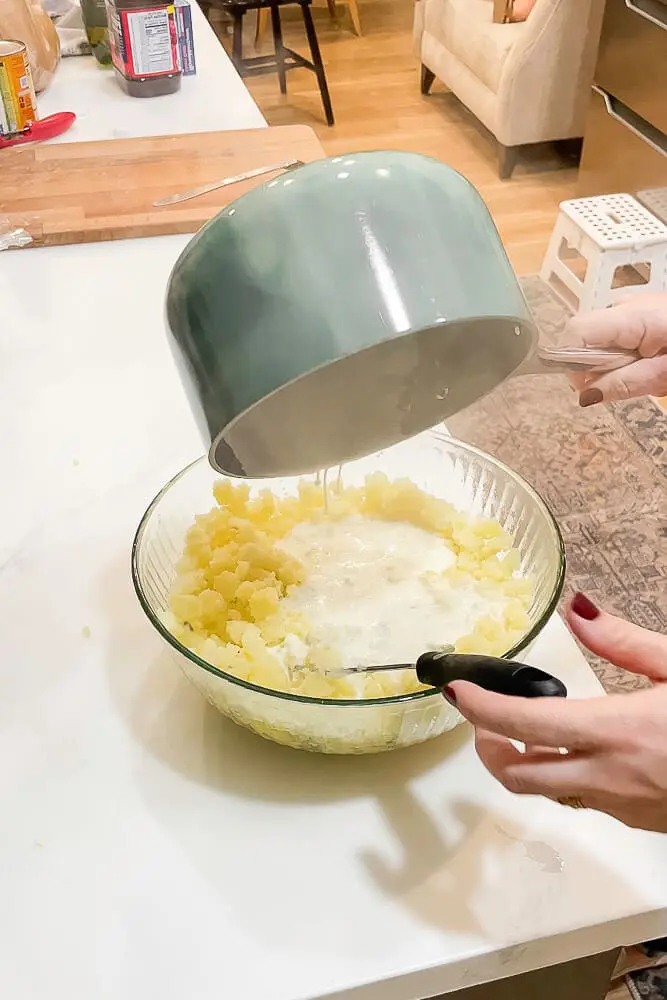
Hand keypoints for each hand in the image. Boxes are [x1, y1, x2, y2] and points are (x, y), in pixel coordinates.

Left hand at [447, 593, 666, 831]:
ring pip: (550, 793)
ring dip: (525, 765)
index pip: (522, 726)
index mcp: (617, 731)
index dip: (479, 709)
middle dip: (487, 748)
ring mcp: (624, 807)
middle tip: (481, 718)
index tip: (456, 689)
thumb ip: (624, 641)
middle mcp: (610, 777)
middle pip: (519, 778)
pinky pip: (584, 801)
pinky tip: (584, 749)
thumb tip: (577, 608)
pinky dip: (565, 775)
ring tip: (526, 730)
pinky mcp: (640, 823)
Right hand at [560, 293, 666, 405]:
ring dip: (615, 366)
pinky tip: (650, 362)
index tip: (589, 386)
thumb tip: (586, 395)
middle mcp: (625, 306)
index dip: (572, 362)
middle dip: (599, 368)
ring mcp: (629, 308)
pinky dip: (626, 357)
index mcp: (633, 316)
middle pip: (583, 340)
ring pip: (598, 343)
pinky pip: (614, 340)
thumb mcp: (666, 375)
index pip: (575, 332)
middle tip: (635, 381)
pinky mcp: (636, 314)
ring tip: (650, 371)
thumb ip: (625, 383)